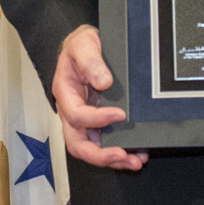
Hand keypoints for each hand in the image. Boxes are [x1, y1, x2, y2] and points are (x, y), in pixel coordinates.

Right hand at [51, 27, 145, 171]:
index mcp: (65, 94)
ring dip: (113, 159)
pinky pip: (106, 144)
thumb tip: (103, 82)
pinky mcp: (98, 123)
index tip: (120, 114)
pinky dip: (121, 153)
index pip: (76, 115)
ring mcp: (86, 121)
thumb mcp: (82, 43)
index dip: (96, 119)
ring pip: (92, 149)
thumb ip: (90, 60)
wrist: (86, 47)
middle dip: (99, 155)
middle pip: (78, 144)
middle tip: (122, 155)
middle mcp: (72, 112)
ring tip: (135, 161)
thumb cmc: (80, 46)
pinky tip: (138, 154)